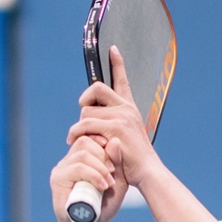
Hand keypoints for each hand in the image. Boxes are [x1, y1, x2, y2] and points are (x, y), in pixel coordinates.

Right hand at [50, 129, 127, 221]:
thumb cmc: (104, 204)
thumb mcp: (117, 180)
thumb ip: (117, 162)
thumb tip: (116, 140)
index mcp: (79, 158)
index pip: (88, 138)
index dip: (102, 143)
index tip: (114, 161)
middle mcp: (68, 161)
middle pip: (84, 142)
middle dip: (103, 155)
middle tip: (112, 172)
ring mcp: (61, 170)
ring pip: (81, 155)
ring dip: (100, 167)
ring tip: (109, 183)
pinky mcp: (57, 181)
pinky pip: (76, 169)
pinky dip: (93, 175)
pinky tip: (103, 185)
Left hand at [74, 48, 156, 192]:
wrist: (147, 172)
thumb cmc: (133, 160)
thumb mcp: (124, 136)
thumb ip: (111, 123)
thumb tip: (90, 117)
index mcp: (129, 108)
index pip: (122, 80)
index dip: (118, 63)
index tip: (113, 49)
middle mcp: (126, 107)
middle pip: (96, 89)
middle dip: (84, 101)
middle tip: (82, 118)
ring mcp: (121, 116)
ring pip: (86, 111)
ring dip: (78, 126)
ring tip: (77, 138)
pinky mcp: (115, 127)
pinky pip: (85, 124)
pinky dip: (76, 133)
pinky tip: (74, 140)